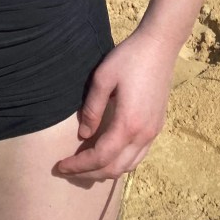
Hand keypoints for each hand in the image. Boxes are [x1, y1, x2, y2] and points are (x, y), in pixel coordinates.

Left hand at [55, 30, 173, 181]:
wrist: (159, 46)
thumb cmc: (128, 58)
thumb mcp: (103, 78)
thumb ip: (92, 109)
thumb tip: (82, 135)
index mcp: (128, 124)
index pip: (100, 157)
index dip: (79, 165)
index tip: (60, 165)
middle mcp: (143, 135)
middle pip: (115, 168)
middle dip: (89, 173)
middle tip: (69, 169)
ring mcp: (153, 133)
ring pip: (129, 166)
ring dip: (106, 171)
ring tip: (85, 164)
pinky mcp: (157, 127)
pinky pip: (138, 156)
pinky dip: (121, 162)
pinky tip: (108, 153)